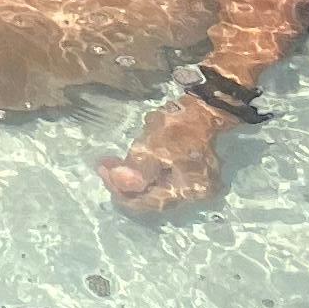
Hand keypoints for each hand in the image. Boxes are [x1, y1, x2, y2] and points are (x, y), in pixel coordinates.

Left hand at [100, 99, 228, 216]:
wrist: (205, 105)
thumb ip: (138, 169)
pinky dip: (146, 169)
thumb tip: (120, 184)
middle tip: (106, 165)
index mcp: (187, 191)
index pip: (146, 202)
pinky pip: (163, 176)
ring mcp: (195, 183)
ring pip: (155, 186)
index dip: (120, 190)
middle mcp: (194, 194)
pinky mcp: (192, 170)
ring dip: (134, 175)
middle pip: (151, 195)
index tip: (103, 170)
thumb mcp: (155, 146)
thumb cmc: (179, 127)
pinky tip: (135, 157)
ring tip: (116, 161)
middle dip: (126, 182)